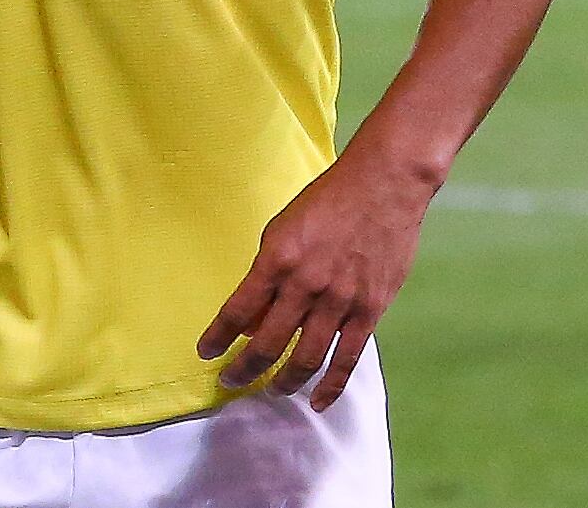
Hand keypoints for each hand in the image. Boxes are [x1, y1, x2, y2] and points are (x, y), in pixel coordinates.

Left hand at [195, 142, 439, 410]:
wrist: (382, 186)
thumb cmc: (327, 201)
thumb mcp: (282, 229)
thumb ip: (267, 275)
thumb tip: (252, 320)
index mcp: (277, 259)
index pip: (237, 310)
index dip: (217, 337)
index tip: (205, 352)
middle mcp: (304, 285)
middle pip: (267, 343)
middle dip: (243, 368)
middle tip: (231, 381)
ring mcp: (339, 301)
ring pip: (305, 359)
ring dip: (282, 381)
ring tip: (269, 390)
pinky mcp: (369, 311)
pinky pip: (346, 359)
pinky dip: (330, 385)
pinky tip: (316, 401)